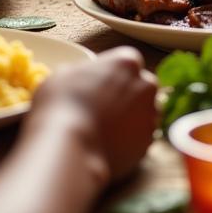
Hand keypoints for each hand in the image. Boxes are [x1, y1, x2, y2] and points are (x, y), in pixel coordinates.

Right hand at [32, 47, 156, 183]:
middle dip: (127, 95)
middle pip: (140, 86)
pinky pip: (139, 138)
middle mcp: (145, 85)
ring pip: (143, 113)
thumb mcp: (62, 76)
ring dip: (130, 118)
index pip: (127, 62)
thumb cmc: (61, 106)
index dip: (112, 74)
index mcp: (126, 61)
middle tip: (102, 108)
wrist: (70, 150)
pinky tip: (108, 145)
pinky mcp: (148, 143)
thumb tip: (78, 80)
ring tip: (104, 130)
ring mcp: (149, 115)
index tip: (98, 85)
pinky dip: (128, 141)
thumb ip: (79, 73)